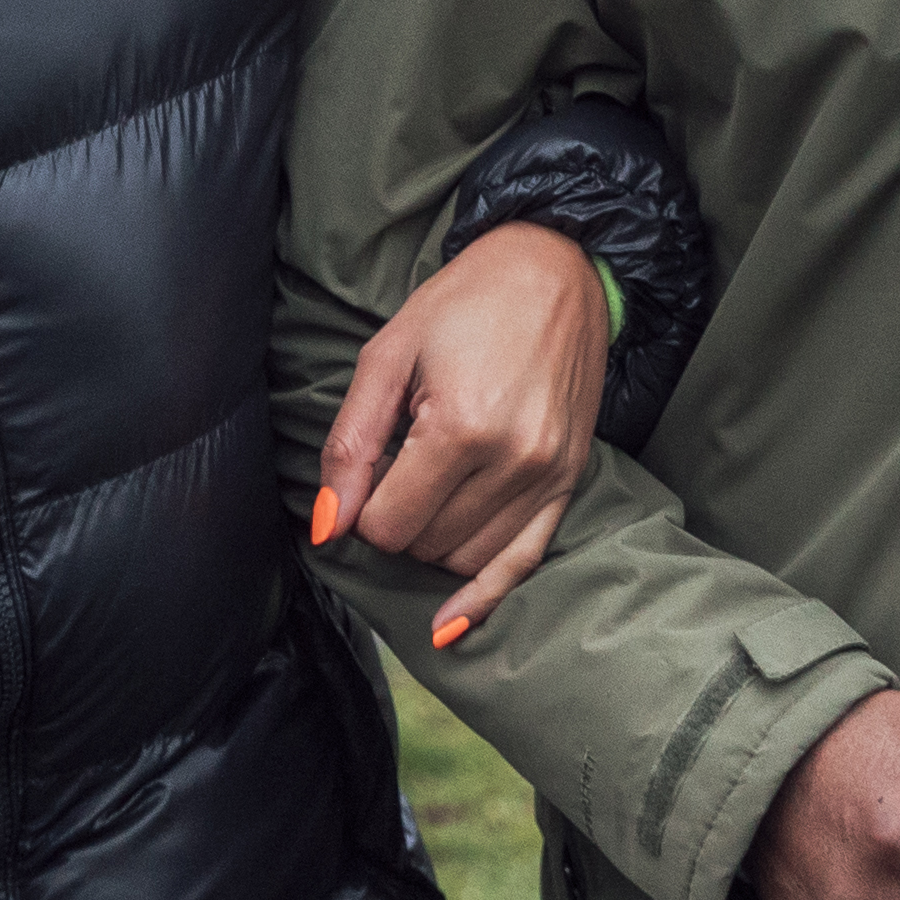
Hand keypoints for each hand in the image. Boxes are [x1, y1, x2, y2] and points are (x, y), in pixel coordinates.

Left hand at [321, 219, 606, 648]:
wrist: (556, 269)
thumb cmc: (464, 303)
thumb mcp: (387, 357)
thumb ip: (351, 445)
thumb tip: (329, 527)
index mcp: (461, 425)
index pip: (390, 526)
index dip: (366, 511)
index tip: (372, 471)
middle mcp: (514, 459)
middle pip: (426, 546)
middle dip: (399, 522)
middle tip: (402, 466)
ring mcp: (550, 474)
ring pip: (466, 559)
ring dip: (434, 543)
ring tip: (432, 488)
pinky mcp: (571, 479)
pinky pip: (525, 560)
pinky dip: (484, 598)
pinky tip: (450, 630)